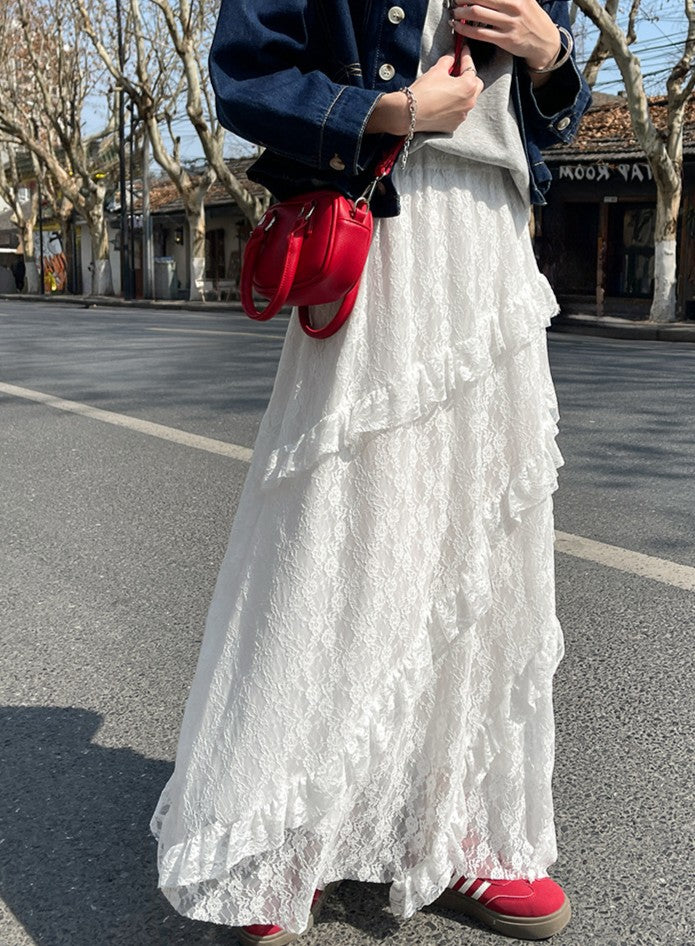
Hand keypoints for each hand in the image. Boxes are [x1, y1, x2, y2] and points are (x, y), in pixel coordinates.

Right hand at [365, 46, 483, 135]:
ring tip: (450, 88)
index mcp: (468, 86)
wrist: (409, 114)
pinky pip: (459, 112)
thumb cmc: (423, 92)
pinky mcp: (454, 125)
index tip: (463, 51)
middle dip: (469, 77)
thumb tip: (451, 57)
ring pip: (468, 100)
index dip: (465, 57)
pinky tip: (445, 103)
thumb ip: (448, 61)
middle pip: (476, 86)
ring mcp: (462, 115)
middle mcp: (469, 102)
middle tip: (459, 71)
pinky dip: (455, 106)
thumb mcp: (436, 70)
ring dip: (463, 93)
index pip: (470, 67)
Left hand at [451, 0, 560, 71]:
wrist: (545, 42)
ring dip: (460, 13)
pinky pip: (479, 33)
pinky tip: (458, 27)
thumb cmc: (532, 18)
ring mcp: (509, 24)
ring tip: (454, 12)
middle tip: (455, 0)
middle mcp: (513, 6)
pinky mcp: (504, 40)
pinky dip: (465, 29)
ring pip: (477, 14)